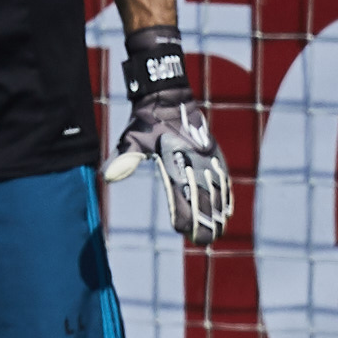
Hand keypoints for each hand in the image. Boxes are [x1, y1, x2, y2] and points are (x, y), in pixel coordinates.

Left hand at [104, 25, 231, 244]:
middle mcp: (194, 159)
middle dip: (204, 220)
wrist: (168, 95)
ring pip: (217, 189)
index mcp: (175, 159)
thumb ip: (125, 158)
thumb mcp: (132, 138)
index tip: (182, 231)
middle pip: (202, 196)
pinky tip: (228, 210)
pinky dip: (227, 194)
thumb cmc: (146, 120)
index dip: (183, 213)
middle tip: (204, 242)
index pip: (180, 193)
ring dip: (218, 212)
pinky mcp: (213, 152)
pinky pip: (224, 177)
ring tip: (218, 232)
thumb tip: (109, 177)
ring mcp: (206, 156)